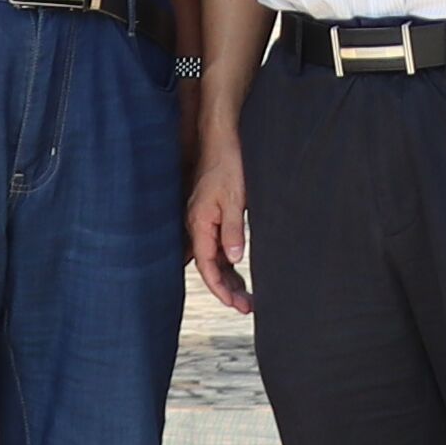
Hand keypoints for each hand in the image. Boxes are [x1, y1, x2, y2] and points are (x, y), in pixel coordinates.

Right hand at [185, 123, 253, 312]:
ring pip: (214, 256)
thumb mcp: (234, 199)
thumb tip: (233, 259)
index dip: (220, 287)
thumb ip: (232, 230)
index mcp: (198, 223)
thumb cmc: (228, 164)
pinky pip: (218, 244)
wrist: (223, 137)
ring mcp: (204, 219)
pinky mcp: (212, 213)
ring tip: (246, 296)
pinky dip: (228, 260)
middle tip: (247, 307)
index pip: (206, 265)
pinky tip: (239, 269)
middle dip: (227, 288)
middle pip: (210, 265)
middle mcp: (197, 224)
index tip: (236, 304)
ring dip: (229, 276)